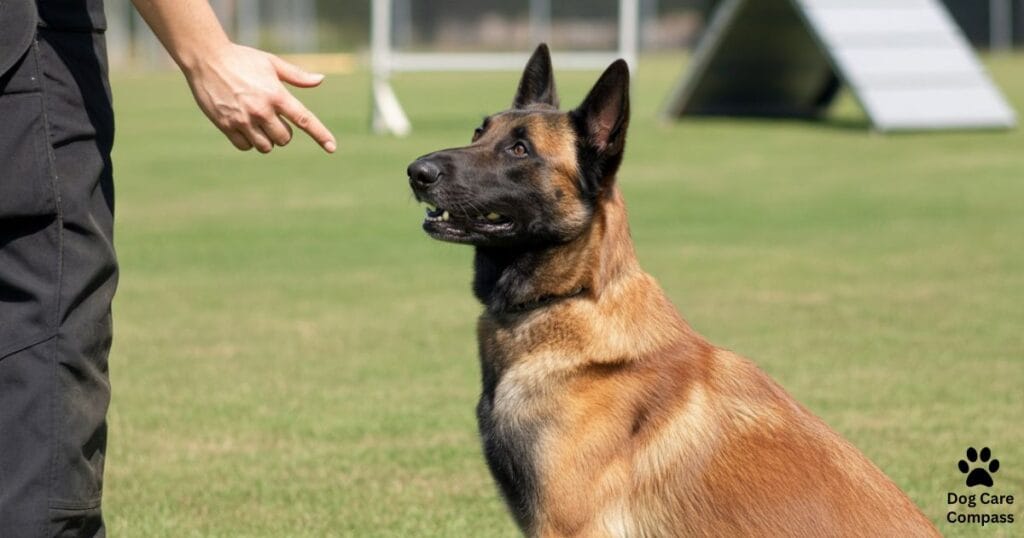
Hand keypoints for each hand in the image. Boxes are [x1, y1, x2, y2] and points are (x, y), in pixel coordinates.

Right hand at [183, 43, 335, 153]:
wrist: (205, 58)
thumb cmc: (242, 58)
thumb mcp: (271, 63)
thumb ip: (296, 76)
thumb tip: (320, 80)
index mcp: (276, 94)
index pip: (304, 119)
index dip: (320, 135)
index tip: (332, 148)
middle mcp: (261, 110)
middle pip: (284, 139)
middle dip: (282, 133)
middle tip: (273, 118)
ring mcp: (243, 119)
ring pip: (265, 147)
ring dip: (266, 140)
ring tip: (258, 123)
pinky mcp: (226, 125)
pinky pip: (245, 146)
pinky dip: (248, 142)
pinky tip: (244, 127)